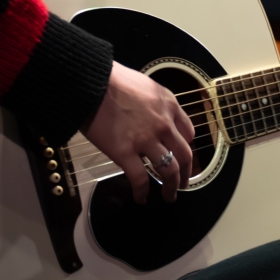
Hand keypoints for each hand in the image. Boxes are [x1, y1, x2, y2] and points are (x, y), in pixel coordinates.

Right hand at [84, 62, 195, 203]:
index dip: (186, 149)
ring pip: (168, 170)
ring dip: (171, 187)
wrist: (91, 82)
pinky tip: (141, 199)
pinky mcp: (125, 153)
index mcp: (169, 105)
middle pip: (184, 155)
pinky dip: (142, 193)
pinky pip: (140, 179)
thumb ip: (156, 103)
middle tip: (182, 184)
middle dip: (185, 174)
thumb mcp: (146, 85)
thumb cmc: (113, 81)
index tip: (183, 158)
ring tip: (169, 196)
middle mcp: (163, 124)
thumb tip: (156, 118)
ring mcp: (146, 140)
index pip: (188, 133)